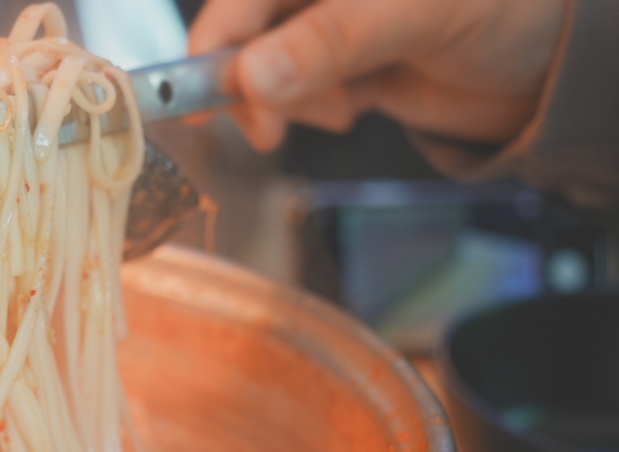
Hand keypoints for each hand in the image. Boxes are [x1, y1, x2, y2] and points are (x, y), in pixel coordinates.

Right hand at [188, 0, 566, 151]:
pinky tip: (354, 105)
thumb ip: (332, 41)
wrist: (558, 64)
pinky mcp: (346, 63)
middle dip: (257, 82)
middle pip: (249, 32)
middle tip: (271, 125)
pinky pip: (302, 93)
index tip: (208, 92)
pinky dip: (315, 110)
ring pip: (271, 70)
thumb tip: (254, 76)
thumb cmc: (512, 6)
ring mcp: (333, 25)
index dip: (219, 37)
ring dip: (290, 101)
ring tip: (341, 108)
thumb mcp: (417, 12)